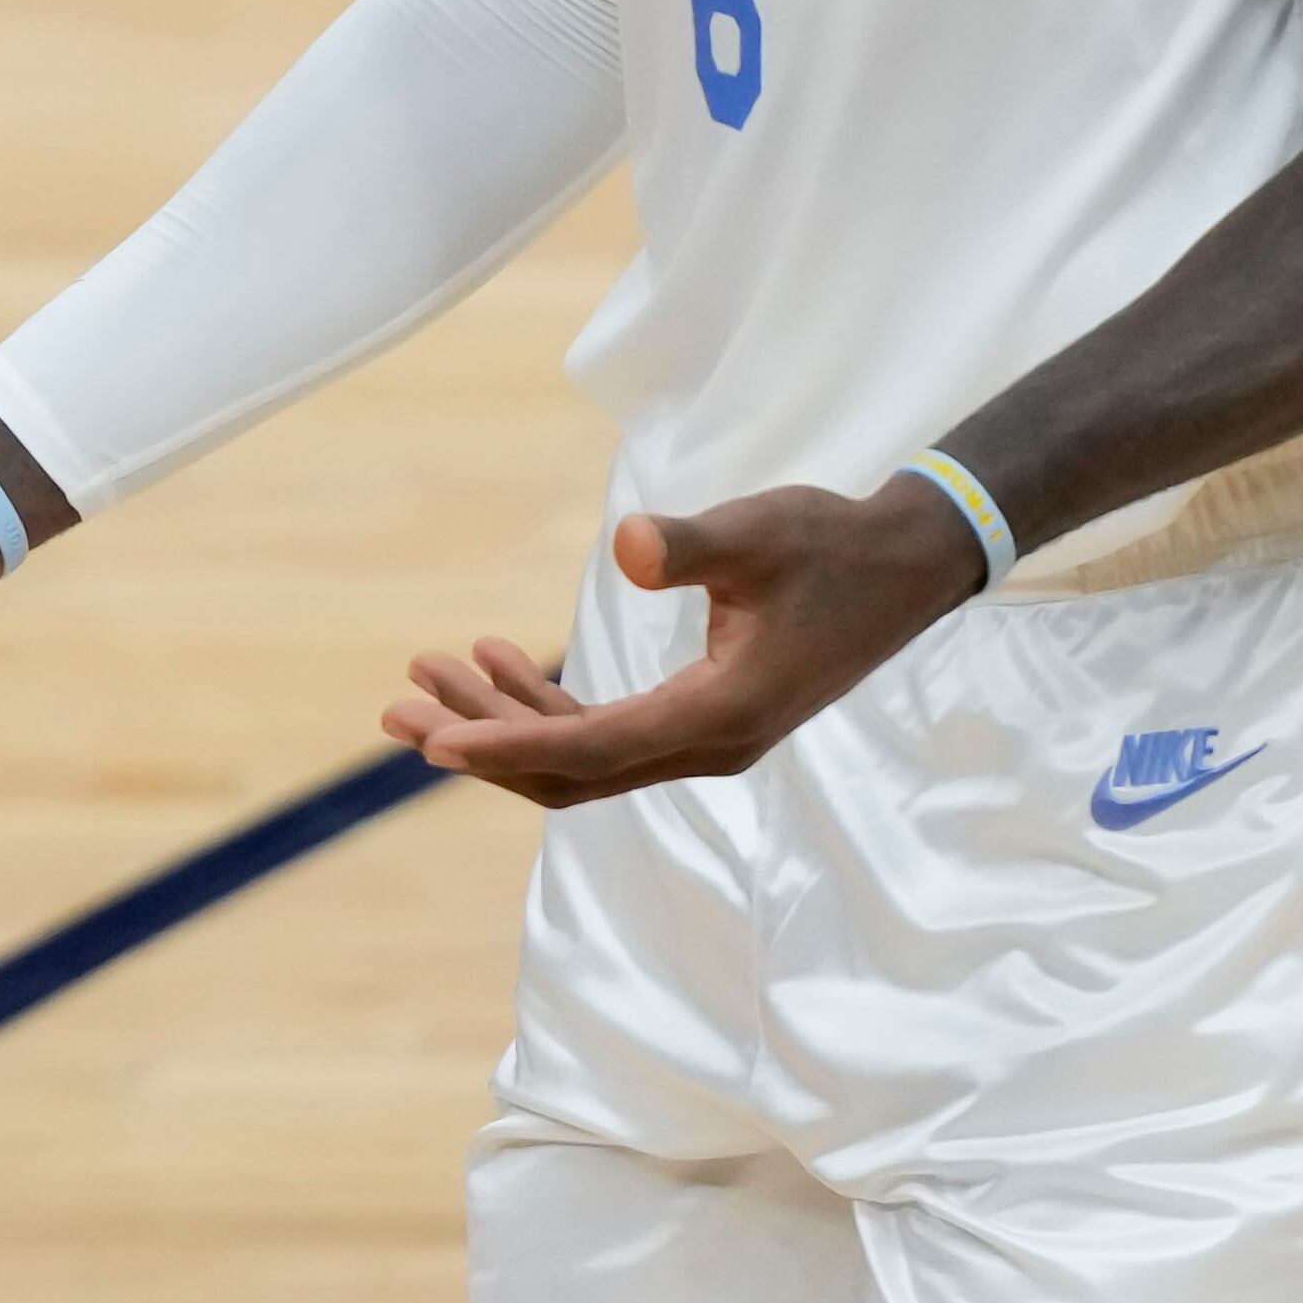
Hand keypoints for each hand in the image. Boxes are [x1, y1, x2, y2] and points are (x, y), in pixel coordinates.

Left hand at [382, 479, 985, 806]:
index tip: (435, 740)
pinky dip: (547, 705)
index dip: (507, 744)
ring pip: (581, 754)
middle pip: (570, 771)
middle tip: (398, 711)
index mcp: (718, 716)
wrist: (904, 564)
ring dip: (504, 719)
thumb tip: (624, 546)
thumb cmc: (833, 542)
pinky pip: (605, 732)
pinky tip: (500, 657)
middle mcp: (706, 745)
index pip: (591, 749)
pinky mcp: (702, 715)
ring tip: (428, 674)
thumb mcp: (761, 531)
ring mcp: (704, 737)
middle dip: (481, 742)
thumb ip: (691, 545)